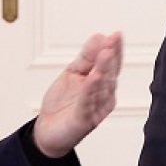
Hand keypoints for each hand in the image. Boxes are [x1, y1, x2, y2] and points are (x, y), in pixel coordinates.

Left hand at [33, 32, 122, 158]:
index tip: (116, 34)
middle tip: (114, 39)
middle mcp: (103, 94)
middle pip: (110, 72)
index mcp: (102, 82)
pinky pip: (88, 101)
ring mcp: (96, 107)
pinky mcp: (85, 119)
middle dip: (112, 55)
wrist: (48, 131)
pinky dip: (91, 89)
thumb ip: (86, 57)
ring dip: (104, 68)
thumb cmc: (63, 104)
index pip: (111, 63)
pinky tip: (94, 77)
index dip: (115, 48)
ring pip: (101, 85)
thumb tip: (99, 37)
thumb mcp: (72, 74)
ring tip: (106, 53)